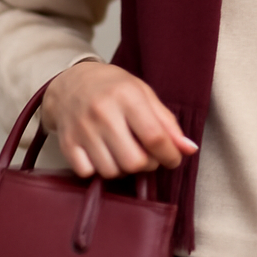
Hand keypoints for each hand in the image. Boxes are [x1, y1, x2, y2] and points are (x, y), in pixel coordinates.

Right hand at [40, 61, 197, 178]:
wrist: (71, 83)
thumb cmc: (113, 88)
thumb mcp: (144, 94)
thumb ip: (167, 122)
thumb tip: (189, 149)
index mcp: (127, 96)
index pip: (154, 137)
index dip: (170, 155)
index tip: (173, 159)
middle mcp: (103, 113)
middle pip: (134, 161)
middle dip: (147, 164)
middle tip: (148, 155)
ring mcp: (83, 129)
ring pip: (112, 171)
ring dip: (124, 170)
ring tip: (125, 153)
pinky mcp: (67, 143)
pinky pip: (88, 173)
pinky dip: (99, 170)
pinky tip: (104, 155)